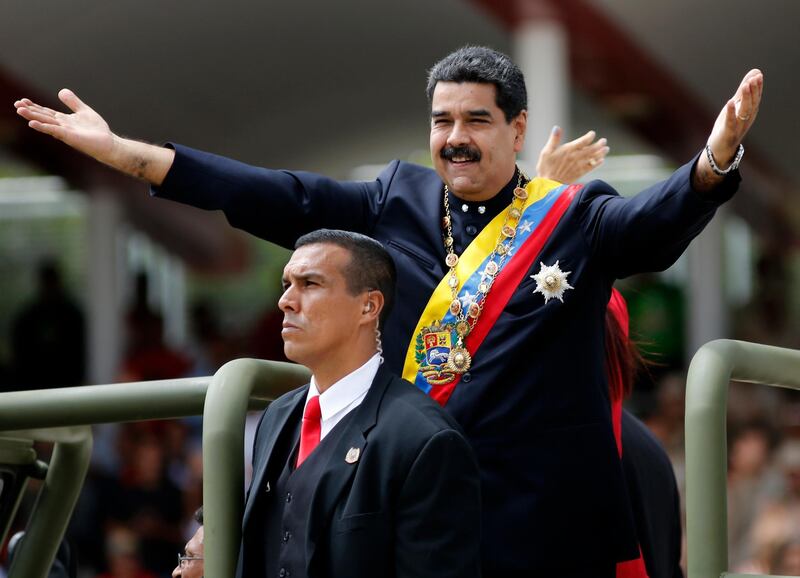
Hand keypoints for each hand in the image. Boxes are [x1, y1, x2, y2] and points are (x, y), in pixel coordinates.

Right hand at [14, 89, 174, 183]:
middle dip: (30, 111)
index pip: (46, 112)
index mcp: (64, 120)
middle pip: (43, 116)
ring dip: (32, 117)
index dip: (34, 106)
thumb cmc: (97, 130)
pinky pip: (55, 131)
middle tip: (16, 105)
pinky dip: (44, 127)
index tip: (22, 101)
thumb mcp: (84, 111)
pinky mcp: (70, 137)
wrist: (108, 144)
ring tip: (20, 111)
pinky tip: (33, 124)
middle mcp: (62, 126)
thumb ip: (73, 102)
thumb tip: (61, 91)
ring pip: (46, 123)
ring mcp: (65, 132)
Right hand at [536, 127, 608, 182]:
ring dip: (600, 153)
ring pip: (592, 158)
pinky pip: (591, 168)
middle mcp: (575, 157)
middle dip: (598, 145)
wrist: (547, 185)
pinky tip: (602, 160)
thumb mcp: (546, 152)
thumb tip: (557, 128)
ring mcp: (578, 166)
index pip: (582, 142)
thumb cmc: (545, 168)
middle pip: (590, 149)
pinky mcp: (579, 173)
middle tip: (604, 141)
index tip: (592, 134)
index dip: (589, 137)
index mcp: (567, 150)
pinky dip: (597, 164)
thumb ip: (553, 140)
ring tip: (606, 149)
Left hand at [706, 69, 762, 165]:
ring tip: (744, 86)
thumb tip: (754, 72)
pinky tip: (729, 102)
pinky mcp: (728, 133)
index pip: (756, 98)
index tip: (758, 75)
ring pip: (744, 112)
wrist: (720, 149)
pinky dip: (731, 112)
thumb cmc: (728, 125)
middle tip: (754, 78)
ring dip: (745, 99)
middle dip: (753, 91)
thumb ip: (743, 91)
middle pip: (752, 104)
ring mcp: (738, 127)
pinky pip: (731, 122)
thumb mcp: (735, 106)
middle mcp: (747, 120)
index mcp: (749, 113)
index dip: (757, 87)